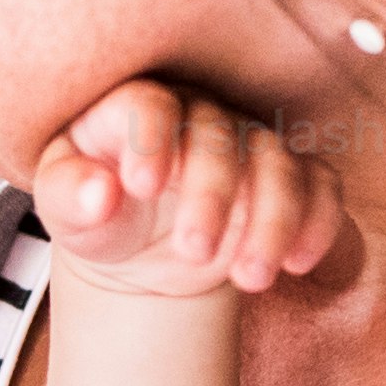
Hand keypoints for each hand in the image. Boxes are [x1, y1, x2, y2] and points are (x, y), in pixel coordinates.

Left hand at [33, 77, 342, 297]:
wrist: (141, 248)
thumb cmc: (97, 214)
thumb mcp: (65, 209)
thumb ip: (69, 196)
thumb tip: (99, 195)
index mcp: (132, 110)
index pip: (148, 105)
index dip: (150, 140)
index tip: (142, 187)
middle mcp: (197, 116)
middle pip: (218, 137)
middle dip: (212, 195)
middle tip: (193, 251)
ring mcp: (248, 143)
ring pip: (277, 162)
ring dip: (272, 220)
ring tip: (250, 280)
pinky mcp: (288, 177)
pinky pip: (319, 185)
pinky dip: (317, 222)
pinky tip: (297, 264)